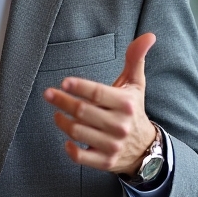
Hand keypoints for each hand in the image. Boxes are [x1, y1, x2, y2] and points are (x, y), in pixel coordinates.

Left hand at [43, 33, 156, 174]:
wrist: (145, 148)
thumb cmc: (133, 110)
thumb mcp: (135, 85)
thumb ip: (135, 59)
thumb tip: (148, 36)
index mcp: (126, 104)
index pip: (98, 93)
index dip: (79, 87)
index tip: (64, 82)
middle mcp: (120, 125)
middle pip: (83, 111)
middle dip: (62, 101)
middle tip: (49, 94)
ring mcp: (112, 145)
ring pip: (78, 132)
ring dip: (62, 122)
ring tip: (57, 113)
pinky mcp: (105, 161)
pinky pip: (81, 157)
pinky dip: (70, 149)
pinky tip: (66, 139)